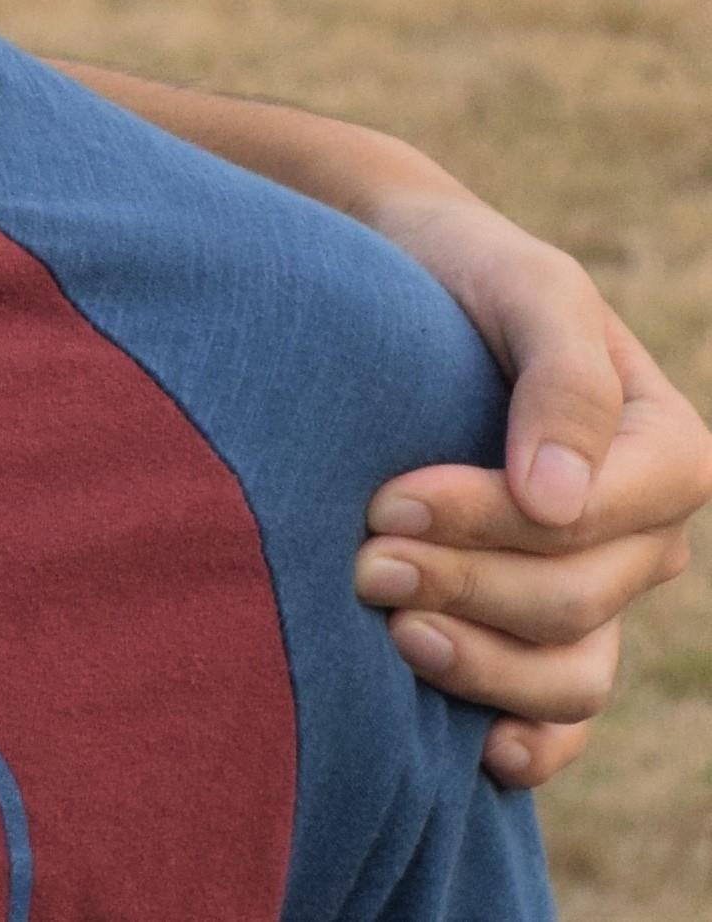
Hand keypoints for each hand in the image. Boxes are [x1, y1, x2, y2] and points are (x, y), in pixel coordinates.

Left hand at [354, 184, 707, 788]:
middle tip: (362, 558)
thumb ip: (562, 379)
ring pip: (570, 670)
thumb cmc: (462, 273)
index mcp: (663, 450)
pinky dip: (530, 741)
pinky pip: (561, 715)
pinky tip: (478, 751)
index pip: (601, 520)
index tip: (390, 501)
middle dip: (466, 585)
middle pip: (573, 600)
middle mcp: (641, 534)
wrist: (392, 281)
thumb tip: (563, 502)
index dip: (496, 522)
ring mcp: (593, 590)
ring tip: (390, 632)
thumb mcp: (524, 288)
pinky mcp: (535, 629)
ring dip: (482, 667)